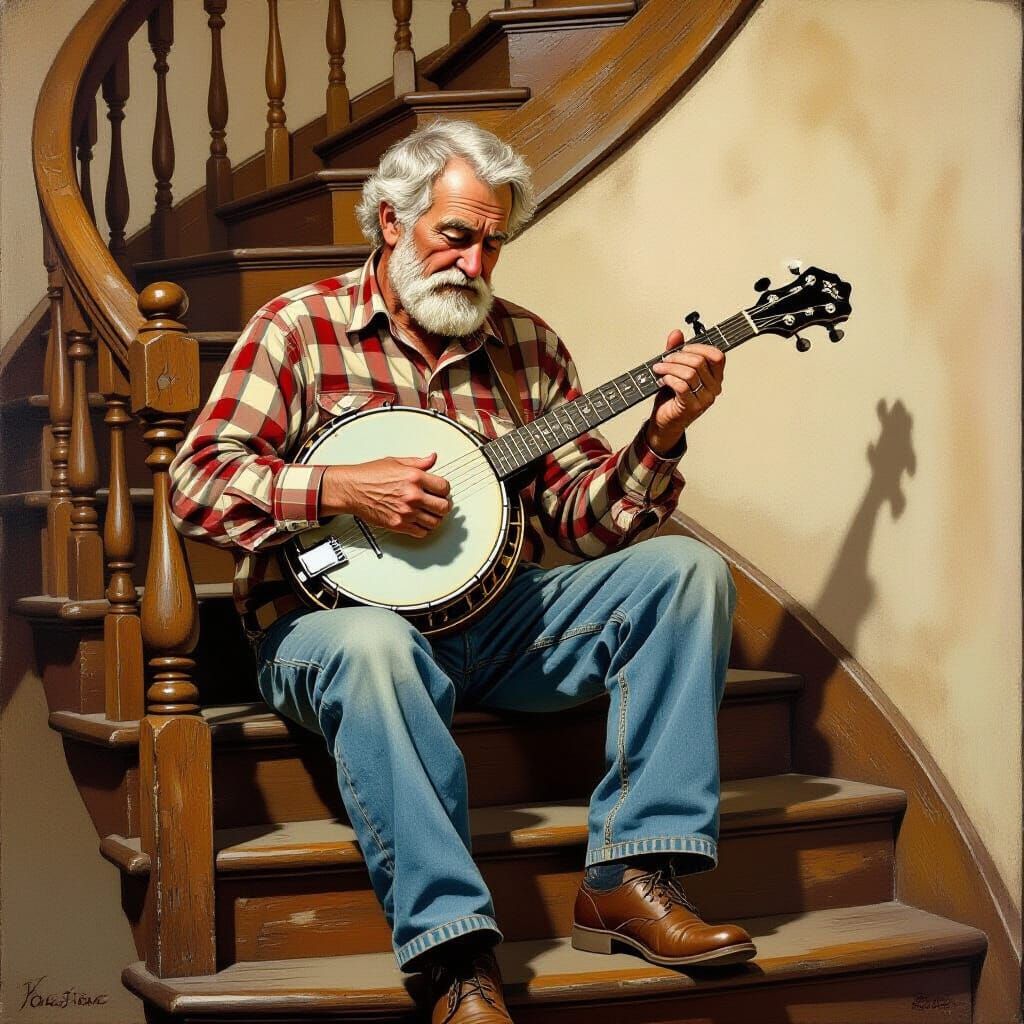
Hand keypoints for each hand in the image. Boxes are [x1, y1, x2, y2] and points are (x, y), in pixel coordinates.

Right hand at [321, 453, 451, 537]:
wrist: (351, 489)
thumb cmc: (369, 475)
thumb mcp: (396, 462)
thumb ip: (418, 462)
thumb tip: (432, 458)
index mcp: (415, 477)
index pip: (444, 488)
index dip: (444, 489)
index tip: (441, 491)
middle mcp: (413, 495)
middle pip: (443, 507)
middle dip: (444, 505)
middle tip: (439, 503)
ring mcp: (406, 512)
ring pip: (435, 522)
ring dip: (435, 518)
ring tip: (430, 513)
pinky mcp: (398, 524)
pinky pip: (421, 532)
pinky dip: (423, 529)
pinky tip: (420, 522)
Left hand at [646, 329, 724, 454]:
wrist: (664, 422)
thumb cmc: (672, 397)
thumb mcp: (674, 370)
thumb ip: (676, 351)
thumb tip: (676, 333)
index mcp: (715, 377)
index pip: (717, 355)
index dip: (699, 347)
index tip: (682, 348)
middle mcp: (713, 388)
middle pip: (700, 361)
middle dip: (678, 357)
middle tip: (665, 360)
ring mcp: (704, 399)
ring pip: (690, 373)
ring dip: (670, 367)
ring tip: (659, 369)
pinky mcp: (692, 407)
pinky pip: (682, 386)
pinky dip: (669, 379)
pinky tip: (662, 380)